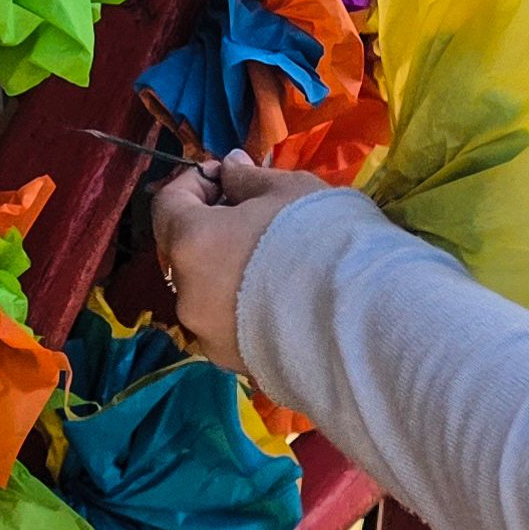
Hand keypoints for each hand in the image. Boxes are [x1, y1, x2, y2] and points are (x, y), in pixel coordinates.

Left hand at [149, 152, 335, 371]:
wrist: (361, 318)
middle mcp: (187, 294)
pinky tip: (284, 299)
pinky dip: (244, 307)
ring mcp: (208, 334)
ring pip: (206, 292)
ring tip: (275, 262)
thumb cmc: (320, 237)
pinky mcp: (234, 362)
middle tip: (253, 216)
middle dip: (212, 228)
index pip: (167, 204)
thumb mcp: (288, 189)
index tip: (224, 176)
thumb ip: (248, 178)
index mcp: (191, 243)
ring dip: (228, 271)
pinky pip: (229, 325)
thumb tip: (229, 168)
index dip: (193, 183)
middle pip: (185, 251)